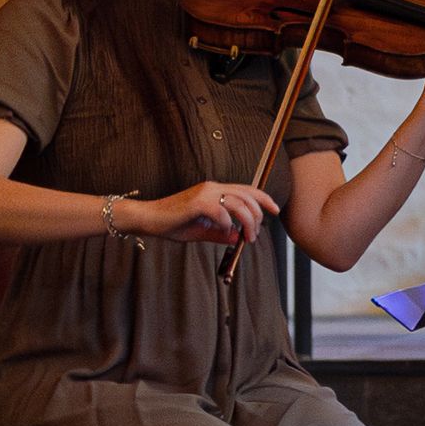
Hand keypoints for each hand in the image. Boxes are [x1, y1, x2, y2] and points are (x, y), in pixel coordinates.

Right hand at [130, 180, 277, 244]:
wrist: (149, 220)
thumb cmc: (173, 224)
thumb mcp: (202, 231)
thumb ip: (221, 233)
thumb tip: (238, 238)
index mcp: (214, 190)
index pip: (246, 190)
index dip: (263, 198)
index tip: (275, 210)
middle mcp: (212, 187)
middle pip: (247, 196)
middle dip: (258, 217)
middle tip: (255, 236)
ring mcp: (204, 193)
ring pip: (239, 204)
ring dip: (248, 223)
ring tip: (247, 238)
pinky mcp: (197, 203)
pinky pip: (222, 212)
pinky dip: (227, 224)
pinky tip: (223, 231)